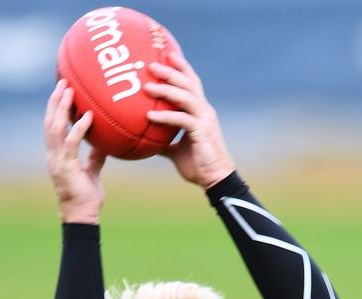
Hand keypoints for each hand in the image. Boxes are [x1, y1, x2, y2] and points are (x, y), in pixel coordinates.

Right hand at [44, 80, 105, 223]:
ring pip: (54, 127)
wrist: (82, 216)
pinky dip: (78, 128)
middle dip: (55, 101)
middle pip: (49, 121)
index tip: (62, 92)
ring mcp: (57, 160)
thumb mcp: (92, 173)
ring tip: (70, 90)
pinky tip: (87, 116)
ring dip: (61, 107)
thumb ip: (95, 158)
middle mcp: (53, 155)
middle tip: (64, 82)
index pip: (52, 127)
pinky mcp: (66, 167)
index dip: (55, 108)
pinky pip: (71, 143)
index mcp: (57, 156)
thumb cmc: (87, 198)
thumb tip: (103, 145)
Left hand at [144, 53, 234, 187]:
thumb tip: (146, 141)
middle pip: (188, 83)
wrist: (216, 180)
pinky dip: (166, 116)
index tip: (167, 55)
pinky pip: (181, 119)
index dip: (182, 68)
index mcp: (201, 112)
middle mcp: (204, 111)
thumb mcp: (176, 152)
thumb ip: (164, 143)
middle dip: (170, 71)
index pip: (192, 83)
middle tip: (151, 65)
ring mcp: (205, 120)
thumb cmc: (199, 167)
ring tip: (147, 86)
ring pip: (185, 96)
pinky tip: (150, 116)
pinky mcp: (202, 131)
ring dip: (166, 89)